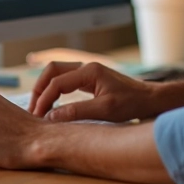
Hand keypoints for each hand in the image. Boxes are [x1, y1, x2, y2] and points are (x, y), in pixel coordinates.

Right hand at [29, 62, 157, 122]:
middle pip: (52, 70)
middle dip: (39, 89)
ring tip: (39, 108)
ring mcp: (88, 71)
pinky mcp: (90, 79)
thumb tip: (51, 116)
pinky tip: (52, 104)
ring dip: (45, 88)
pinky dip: (55, 90)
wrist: (150, 99)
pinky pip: (65, 79)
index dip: (44, 99)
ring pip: (57, 73)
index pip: (57, 82)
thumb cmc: (132, 103)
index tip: (38, 116)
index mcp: (90, 71)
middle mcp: (86, 67)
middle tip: (33, 109)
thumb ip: (77, 111)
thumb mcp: (105, 110)